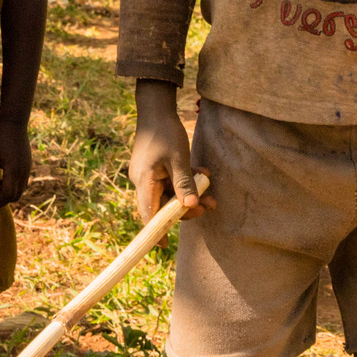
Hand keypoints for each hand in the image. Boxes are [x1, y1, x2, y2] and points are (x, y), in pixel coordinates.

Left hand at [0, 120, 31, 209]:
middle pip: (14, 196)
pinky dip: (11, 186)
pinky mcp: (27, 166)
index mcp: (13, 170)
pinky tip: (0, 179)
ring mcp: (27, 169)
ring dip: (6, 193)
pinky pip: (21, 183)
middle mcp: (23, 172)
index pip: (7, 195)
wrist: (14, 123)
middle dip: (0, 199)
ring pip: (19, 191)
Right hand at [129, 79, 212, 220]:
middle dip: (187, 208)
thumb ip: (184, 182)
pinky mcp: (156, 169)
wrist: (156, 109)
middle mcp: (144, 182)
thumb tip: (190, 205)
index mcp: (145, 182)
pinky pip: (171, 182)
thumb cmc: (165, 132)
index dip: (156, 231)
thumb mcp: (178, 158)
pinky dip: (186, 181)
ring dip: (191, 194)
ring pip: (171, 194)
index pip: (148, 214)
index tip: (164, 246)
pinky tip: (203, 175)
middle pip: (164, 205)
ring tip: (212, 195)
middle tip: (209, 205)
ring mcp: (149, 176)